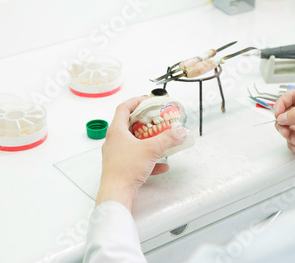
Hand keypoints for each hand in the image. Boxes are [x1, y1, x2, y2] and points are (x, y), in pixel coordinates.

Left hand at [95, 96, 186, 211]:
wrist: (117, 194)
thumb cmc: (125, 170)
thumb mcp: (151, 149)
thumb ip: (168, 138)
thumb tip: (180, 132)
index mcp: (116, 131)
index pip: (124, 108)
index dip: (136, 101)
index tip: (148, 100)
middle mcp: (114, 141)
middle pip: (129, 124)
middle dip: (145, 121)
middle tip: (157, 119)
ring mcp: (117, 155)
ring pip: (134, 142)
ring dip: (148, 140)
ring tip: (161, 140)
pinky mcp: (122, 167)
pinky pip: (137, 159)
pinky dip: (150, 159)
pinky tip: (162, 165)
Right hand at [274, 90, 294, 161]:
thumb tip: (282, 115)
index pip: (292, 96)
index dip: (282, 103)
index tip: (278, 113)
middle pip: (286, 112)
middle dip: (283, 123)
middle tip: (286, 131)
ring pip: (286, 126)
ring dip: (288, 135)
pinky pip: (290, 138)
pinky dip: (291, 143)